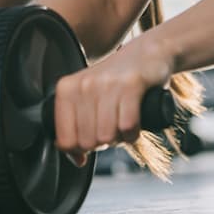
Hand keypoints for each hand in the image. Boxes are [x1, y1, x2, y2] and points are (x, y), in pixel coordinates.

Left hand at [51, 37, 173, 165]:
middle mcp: (84, 84)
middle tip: (111, 128)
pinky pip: (127, 126)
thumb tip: (77, 160)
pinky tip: (134, 125)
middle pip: (87, 142)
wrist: (147, 53)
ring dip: (119, 138)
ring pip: (106, 136)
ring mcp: (107, 83)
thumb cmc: (116, 80)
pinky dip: (133, 133)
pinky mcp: (131, 84)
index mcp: (66, 88)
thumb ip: (77, 128)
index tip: (92, 138)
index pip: (65, 140)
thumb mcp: (89, 99)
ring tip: (122, 124)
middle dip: (102, 143)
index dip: (81, 149)